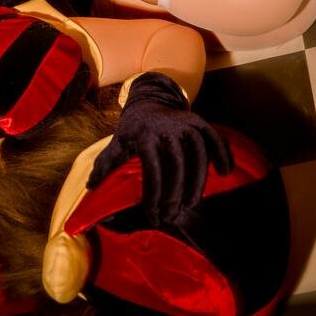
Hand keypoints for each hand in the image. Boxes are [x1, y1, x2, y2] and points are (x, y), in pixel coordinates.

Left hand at [87, 72, 231, 223]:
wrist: (149, 100)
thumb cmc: (131, 129)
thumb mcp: (116, 143)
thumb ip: (104, 165)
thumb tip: (90, 188)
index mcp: (144, 134)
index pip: (152, 168)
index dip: (153, 194)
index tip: (152, 215)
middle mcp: (166, 127)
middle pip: (177, 164)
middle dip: (175, 194)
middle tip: (172, 215)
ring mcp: (185, 122)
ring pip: (198, 153)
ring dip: (198, 181)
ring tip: (192, 204)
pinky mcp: (199, 121)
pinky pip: (214, 137)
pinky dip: (222, 153)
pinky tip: (224, 172)